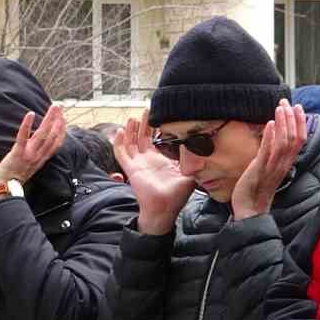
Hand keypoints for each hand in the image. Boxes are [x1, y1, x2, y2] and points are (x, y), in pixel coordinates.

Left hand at [0, 104, 65, 186]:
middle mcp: (38, 157)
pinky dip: (27, 125)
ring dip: (49, 119)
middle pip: (52, 136)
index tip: (63, 119)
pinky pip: (23, 137)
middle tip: (59, 107)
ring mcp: (28, 155)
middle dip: (57, 120)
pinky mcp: (17, 153)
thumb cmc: (13, 180)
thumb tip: (36, 149)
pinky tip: (31, 114)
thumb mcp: (29, 169)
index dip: (61, 131)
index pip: (55, 144)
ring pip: (42, 135)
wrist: (4, 190)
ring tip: (53, 107)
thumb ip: (34, 159)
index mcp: (41, 160)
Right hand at [113, 109, 196, 234]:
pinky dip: (119, 143)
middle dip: (143, 124)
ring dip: (131, 130)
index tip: (159, 115)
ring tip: (133, 118)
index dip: (155, 127)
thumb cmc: (176, 195)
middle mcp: (147, 160)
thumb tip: (200, 146)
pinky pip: (121, 154)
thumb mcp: (190, 174)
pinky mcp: (130, 169)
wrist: (164, 209)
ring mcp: (137, 164)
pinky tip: (121, 131)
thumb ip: (194, 161)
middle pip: (141, 137)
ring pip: (130, 143)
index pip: (154, 139)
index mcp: (160, 160)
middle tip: (147, 110)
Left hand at [231, 102, 307, 219]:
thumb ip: (271, 153)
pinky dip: (270, 136)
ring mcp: (272, 168)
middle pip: (294, 138)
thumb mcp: (266, 168)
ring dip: (282, 123)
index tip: (297, 107)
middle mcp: (283, 164)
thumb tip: (272, 135)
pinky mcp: (259, 171)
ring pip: (284, 142)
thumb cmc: (256, 188)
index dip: (300, 123)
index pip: (299, 140)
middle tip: (286, 101)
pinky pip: (268, 152)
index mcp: (286, 163)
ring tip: (279, 108)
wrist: (249, 210)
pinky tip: (269, 123)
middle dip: (292, 118)